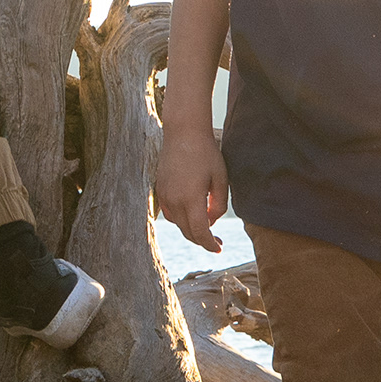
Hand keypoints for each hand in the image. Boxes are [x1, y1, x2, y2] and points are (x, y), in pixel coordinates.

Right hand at [154, 127, 229, 252]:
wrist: (183, 133)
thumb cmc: (206, 153)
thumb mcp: (220, 178)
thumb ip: (219, 204)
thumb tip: (212, 221)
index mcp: (191, 198)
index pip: (200, 232)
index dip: (210, 244)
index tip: (219, 249)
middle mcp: (174, 200)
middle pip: (188, 232)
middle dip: (203, 240)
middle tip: (218, 242)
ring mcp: (164, 196)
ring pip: (178, 224)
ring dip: (192, 230)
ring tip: (207, 228)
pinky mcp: (160, 190)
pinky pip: (170, 214)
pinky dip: (181, 220)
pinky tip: (192, 214)